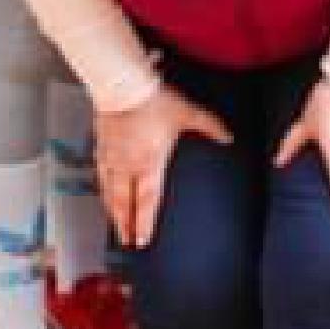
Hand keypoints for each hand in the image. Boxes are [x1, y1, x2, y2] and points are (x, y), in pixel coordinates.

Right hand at [95, 82, 231, 245]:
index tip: (142, 241)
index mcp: (150, 163)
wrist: (122, 86)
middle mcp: (129, 166)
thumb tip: (228, 138)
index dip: (144, 223)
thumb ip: (210, 127)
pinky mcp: (101, 148)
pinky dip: (103, 190)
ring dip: (114, 213)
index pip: (147, 201)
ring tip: (115, 227)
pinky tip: (104, 196)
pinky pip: (101, 175)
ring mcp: (113, 158)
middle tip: (127, 242)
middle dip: (126, 225)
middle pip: (125, 203)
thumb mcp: (188, 113)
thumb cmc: (155, 101)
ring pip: (111, 193)